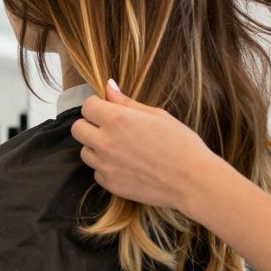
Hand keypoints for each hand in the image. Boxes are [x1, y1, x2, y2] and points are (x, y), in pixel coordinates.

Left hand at [71, 81, 220, 213]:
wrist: (193, 180)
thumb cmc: (180, 144)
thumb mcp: (156, 115)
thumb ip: (126, 102)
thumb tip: (108, 86)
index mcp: (116, 119)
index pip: (87, 106)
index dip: (98, 106)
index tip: (109, 110)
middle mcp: (105, 142)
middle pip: (77, 129)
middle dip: (90, 125)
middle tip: (111, 128)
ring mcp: (105, 165)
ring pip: (85, 152)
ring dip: (97, 148)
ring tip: (121, 149)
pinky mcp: (110, 184)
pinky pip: (96, 172)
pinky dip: (106, 168)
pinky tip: (127, 166)